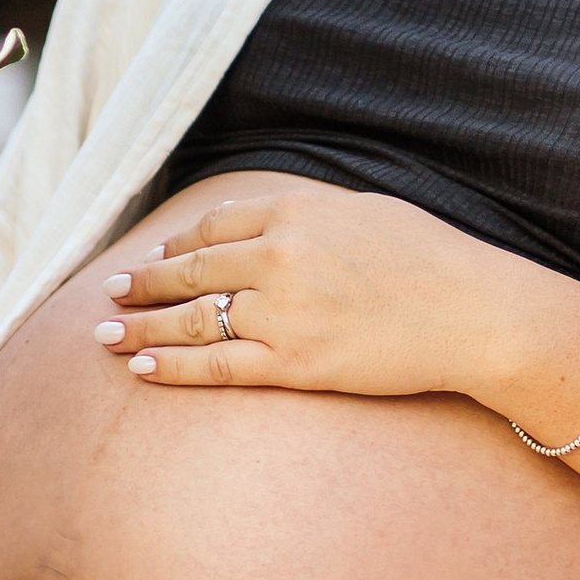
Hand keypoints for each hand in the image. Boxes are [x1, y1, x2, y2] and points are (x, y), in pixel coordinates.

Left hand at [95, 182, 562, 403]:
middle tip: (111, 293)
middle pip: (191, 271)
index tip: (157, 258)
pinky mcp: (296, 362)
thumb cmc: (431, 259)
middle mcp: (280, 256)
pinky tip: (143, 369)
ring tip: (105, 336)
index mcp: (297, 210)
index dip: (179, 245)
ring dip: (142, 327)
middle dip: (145, 283)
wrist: (474, 313)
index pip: (215, 226)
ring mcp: (284, 312)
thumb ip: (309, 214)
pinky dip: (175, 367)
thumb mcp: (366, 211)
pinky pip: (219, 367)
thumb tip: (265, 223)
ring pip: (194, 319)